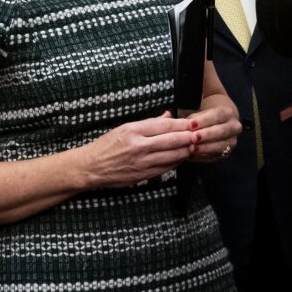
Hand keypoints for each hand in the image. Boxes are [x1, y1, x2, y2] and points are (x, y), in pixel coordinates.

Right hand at [79, 113, 195, 188]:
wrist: (91, 167)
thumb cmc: (106, 145)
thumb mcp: (124, 128)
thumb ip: (149, 123)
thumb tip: (168, 115)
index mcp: (133, 130)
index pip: (164, 125)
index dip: (182, 124)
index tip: (193, 122)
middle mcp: (138, 146)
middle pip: (172, 140)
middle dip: (189, 137)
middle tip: (200, 134)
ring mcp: (142, 162)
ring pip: (172, 155)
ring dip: (186, 150)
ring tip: (195, 145)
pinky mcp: (143, 175)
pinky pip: (166, 168)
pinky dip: (177, 162)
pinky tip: (182, 157)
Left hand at [185, 99, 243, 163]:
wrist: (220, 123)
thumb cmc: (207, 117)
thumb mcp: (201, 114)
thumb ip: (194, 119)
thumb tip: (185, 126)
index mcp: (228, 113)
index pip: (217, 115)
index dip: (204, 120)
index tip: (191, 125)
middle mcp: (234, 128)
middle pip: (221, 131)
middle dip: (206, 135)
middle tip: (193, 138)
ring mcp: (232, 142)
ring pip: (221, 146)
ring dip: (205, 148)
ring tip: (191, 149)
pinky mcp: (227, 153)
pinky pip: (216, 156)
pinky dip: (203, 156)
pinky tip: (192, 156)